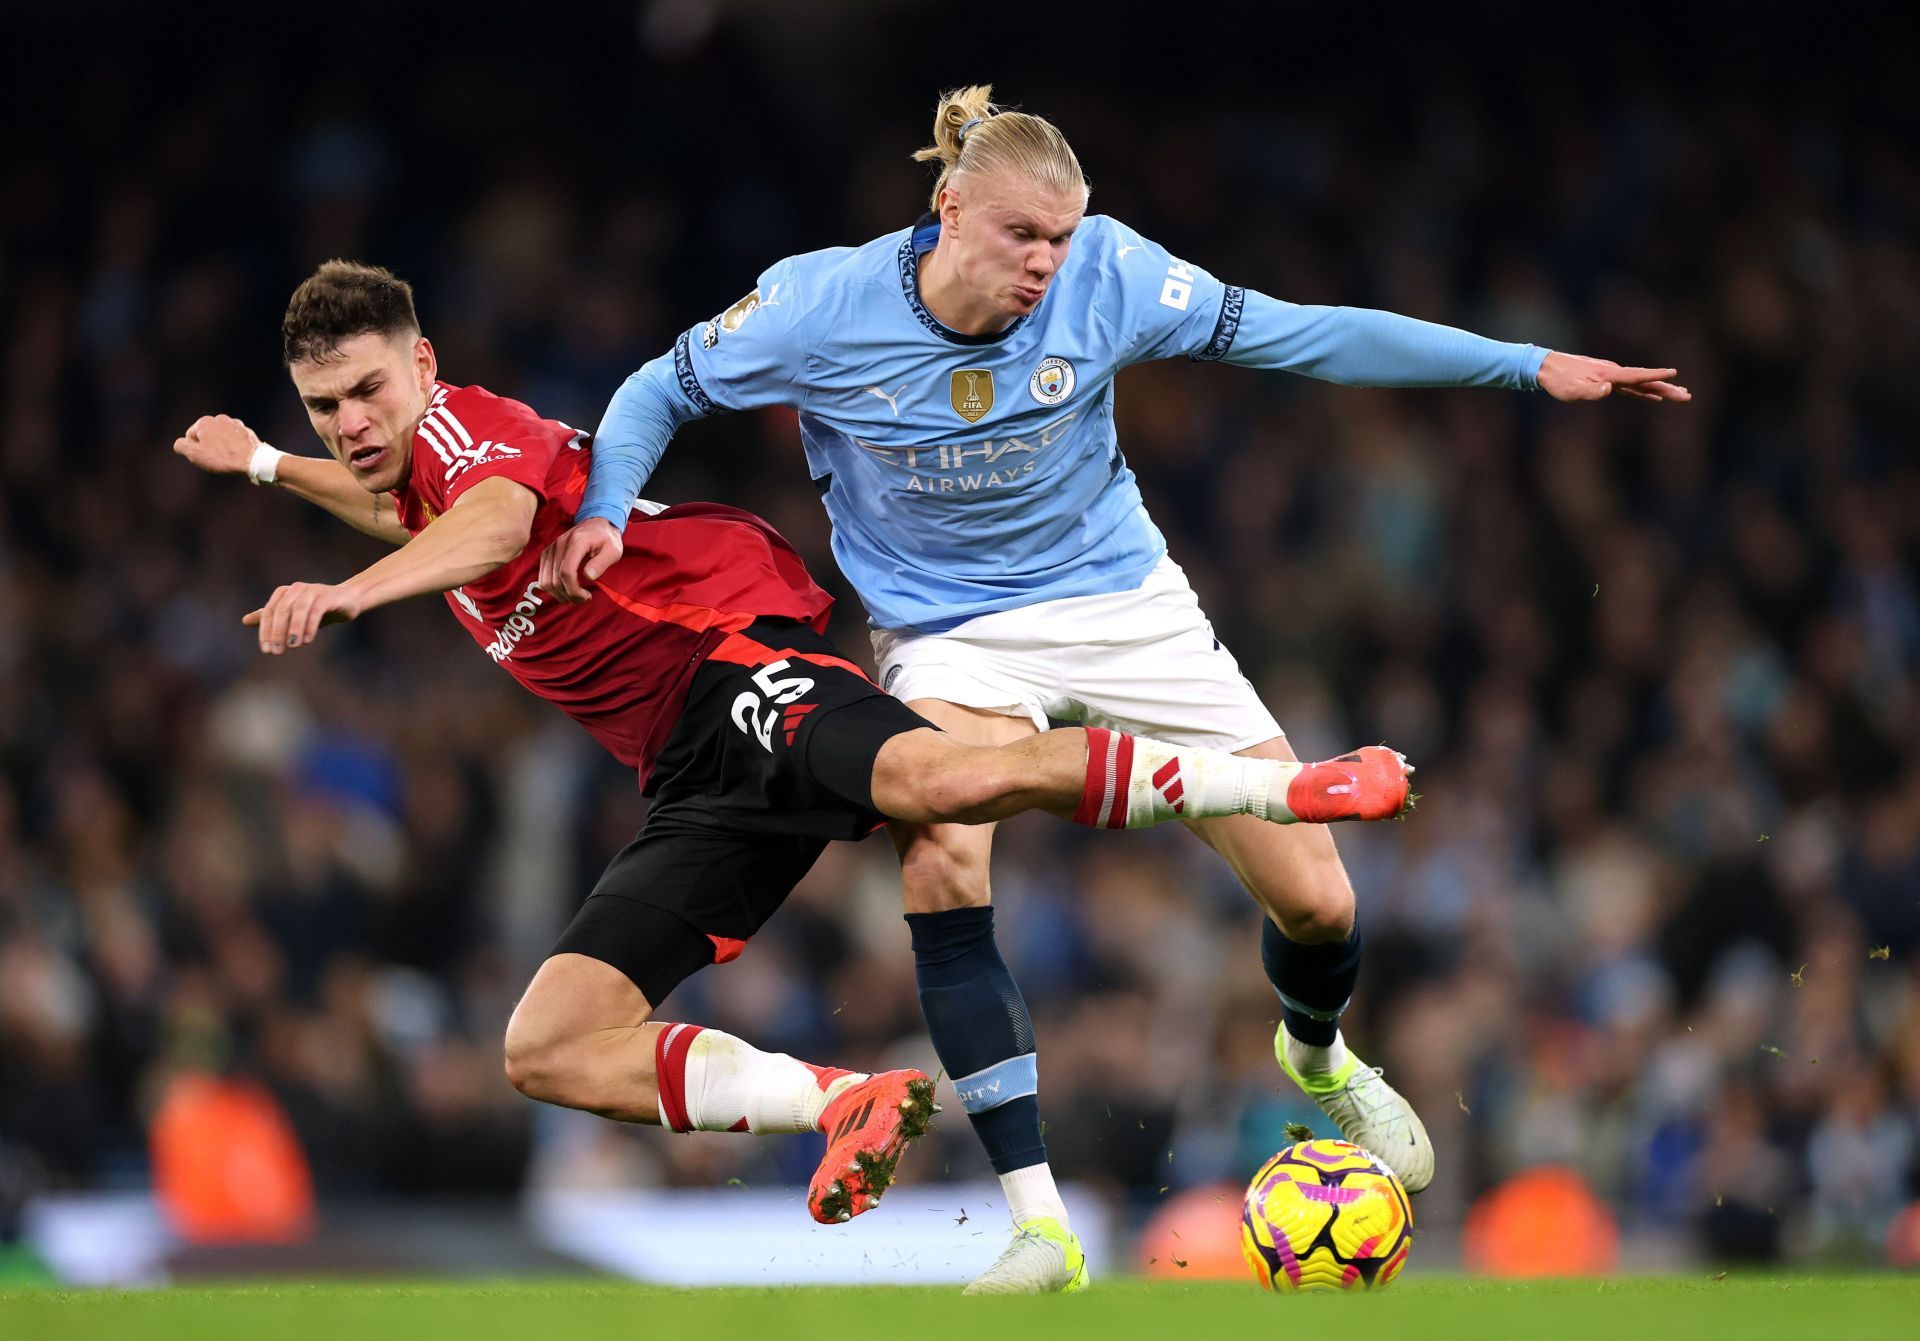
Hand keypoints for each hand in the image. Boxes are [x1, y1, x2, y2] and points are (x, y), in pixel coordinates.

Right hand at [173, 414, 260, 473]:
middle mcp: (219, 418)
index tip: (206, 456)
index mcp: (204, 421)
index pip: (190, 437)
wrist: (253, 461)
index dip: (195, 449)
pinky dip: (233, 446)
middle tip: (217, 458)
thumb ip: (181, 446)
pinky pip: (234, 439)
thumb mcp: (194, 454)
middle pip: (206, 436)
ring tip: (228, 457)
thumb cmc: (222, 458)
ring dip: (221, 446)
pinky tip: (237, 454)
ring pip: (220, 437)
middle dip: (208, 446)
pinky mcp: (246, 431)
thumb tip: (181, 443)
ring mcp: (235, 423)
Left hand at [243, 582, 362, 653]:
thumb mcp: (292, 615)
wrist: (347, 601)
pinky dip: (310, 625)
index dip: (265, 631)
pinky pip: (316, 610)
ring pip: (298, 609)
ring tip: (293, 646)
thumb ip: (270, 617)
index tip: (266, 650)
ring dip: (294, 629)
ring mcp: (312, 591)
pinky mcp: (328, 596)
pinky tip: (308, 640)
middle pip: (281, 610)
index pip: (269, 612)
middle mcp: (296, 589)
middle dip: (277, 632)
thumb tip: (245, 621)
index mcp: (283, 593)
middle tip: (277, 651)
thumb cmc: (316, 609)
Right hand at [539, 517, 623, 602]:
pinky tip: (566, 589)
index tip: (587, 596)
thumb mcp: (613, 550)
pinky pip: (542, 577)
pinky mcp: (547, 553)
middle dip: (569, 595)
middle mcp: (559, 544)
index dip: (574, 590)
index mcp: (576, 542)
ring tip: (575, 596)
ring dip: (559, 594)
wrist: (597, 524)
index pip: (566, 572)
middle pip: (555, 580)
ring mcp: (551, 549)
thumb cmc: (607, 539)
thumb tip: (588, 576)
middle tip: (584, 598)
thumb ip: (601, 563)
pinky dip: (553, 588)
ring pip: (546, 581)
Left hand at [1536, 352, 1689, 402]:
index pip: (1637, 376)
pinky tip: (1653, 396)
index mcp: (1609, 375)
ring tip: (1679, 395)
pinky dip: (1644, 391)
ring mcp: (1611, 376)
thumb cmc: (1559, 381)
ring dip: (1660, 389)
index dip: (1656, 376)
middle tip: (1687, 396)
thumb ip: (1590, 391)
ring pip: (1641, 384)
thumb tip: (1608, 389)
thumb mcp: (1572, 390)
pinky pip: (1630, 387)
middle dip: (1667, 388)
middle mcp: (1614, 373)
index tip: (1674, 375)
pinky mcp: (1606, 381)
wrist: (1547, 368)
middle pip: (1645, 381)